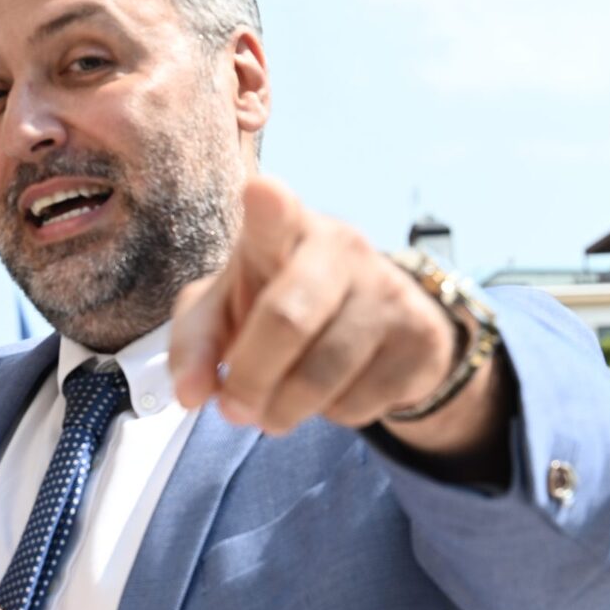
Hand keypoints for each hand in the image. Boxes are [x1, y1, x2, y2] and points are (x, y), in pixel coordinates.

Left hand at [170, 176, 506, 459]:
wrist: (377, 325)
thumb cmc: (279, 303)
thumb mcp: (225, 311)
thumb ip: (195, 343)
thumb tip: (189, 394)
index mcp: (285, 229)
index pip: (276, 213)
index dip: (269, 205)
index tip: (260, 193)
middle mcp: (340, 247)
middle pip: (288, 320)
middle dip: (249, 379)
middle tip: (233, 409)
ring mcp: (388, 290)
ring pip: (322, 373)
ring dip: (283, 411)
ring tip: (271, 413)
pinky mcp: (420, 338)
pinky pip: (359, 402)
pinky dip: (329, 416)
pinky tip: (328, 396)